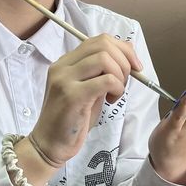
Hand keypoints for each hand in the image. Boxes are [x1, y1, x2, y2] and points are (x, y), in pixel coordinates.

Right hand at [31, 35, 139, 167]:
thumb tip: (128, 55)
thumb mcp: (89, 89)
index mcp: (66, 62)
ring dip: (120, 75)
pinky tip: (111, 100)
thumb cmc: (72, 119)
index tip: (135, 66)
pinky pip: (105, 80)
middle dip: (124, 61)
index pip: (99, 40)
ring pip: (104, 59)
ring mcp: (65, 79)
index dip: (123, 49)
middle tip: (124, 82)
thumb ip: (102, 71)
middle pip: (103, 45)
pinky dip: (117, 87)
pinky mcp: (72, 95)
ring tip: (116, 93)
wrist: (49, 144)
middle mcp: (62, 66)